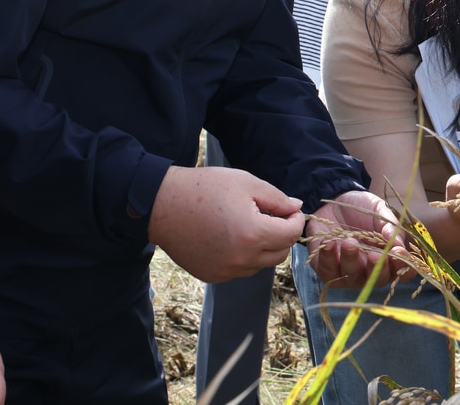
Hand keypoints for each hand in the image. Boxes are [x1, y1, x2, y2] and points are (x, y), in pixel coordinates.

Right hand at [149, 165, 305, 281]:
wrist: (163, 205)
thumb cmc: (204, 188)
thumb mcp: (246, 183)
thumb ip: (277, 198)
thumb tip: (296, 208)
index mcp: (253, 234)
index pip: (291, 234)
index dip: (295, 220)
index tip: (290, 210)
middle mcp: (242, 258)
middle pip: (280, 253)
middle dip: (282, 234)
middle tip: (271, 216)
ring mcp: (226, 271)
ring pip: (262, 264)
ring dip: (264, 247)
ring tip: (248, 224)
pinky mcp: (213, 275)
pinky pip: (241, 270)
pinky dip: (244, 256)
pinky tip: (232, 237)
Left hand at [303, 190, 413, 289]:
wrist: (334, 201)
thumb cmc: (362, 209)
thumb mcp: (379, 211)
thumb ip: (390, 226)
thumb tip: (398, 243)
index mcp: (389, 258)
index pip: (403, 272)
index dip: (403, 266)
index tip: (399, 251)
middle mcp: (371, 270)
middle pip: (378, 280)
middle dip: (376, 268)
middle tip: (374, 254)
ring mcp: (348, 274)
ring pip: (352, 278)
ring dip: (351, 260)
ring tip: (349, 240)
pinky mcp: (327, 270)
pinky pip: (328, 272)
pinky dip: (328, 257)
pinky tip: (330, 242)